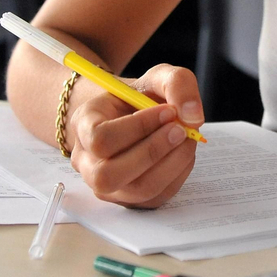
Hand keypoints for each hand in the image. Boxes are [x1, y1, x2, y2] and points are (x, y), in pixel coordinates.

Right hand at [66, 64, 205, 207]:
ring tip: (187, 138)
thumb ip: (177, 83)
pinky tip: (182, 152)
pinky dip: (178, 174)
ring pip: (137, 190)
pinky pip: (156, 198)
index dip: (138, 128)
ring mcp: (106, 186)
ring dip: (172, 163)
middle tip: (181, 130)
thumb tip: (193, 117)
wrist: (133, 116)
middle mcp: (87, 161)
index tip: (168, 111)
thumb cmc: (139, 98)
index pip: (100, 138)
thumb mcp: (157, 76)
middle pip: (109, 175)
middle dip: (152, 152)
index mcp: (83, 125)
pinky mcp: (130, 200)